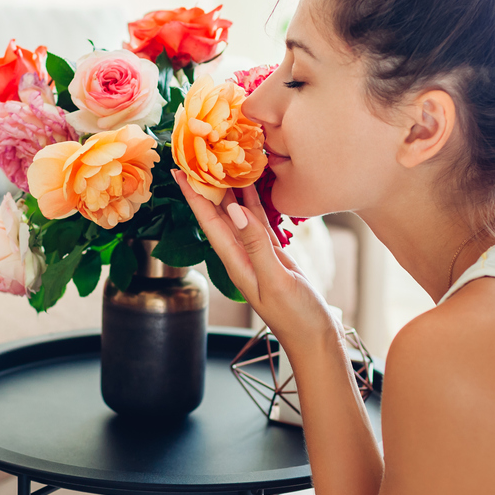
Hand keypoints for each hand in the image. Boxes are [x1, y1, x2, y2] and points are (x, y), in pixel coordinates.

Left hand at [171, 169, 337, 349]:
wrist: (315, 338)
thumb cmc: (296, 317)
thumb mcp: (276, 279)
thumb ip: (256, 244)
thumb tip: (233, 209)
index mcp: (236, 262)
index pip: (208, 222)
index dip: (193, 196)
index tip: (179, 171)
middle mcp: (241, 255)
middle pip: (218, 214)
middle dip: (206, 187)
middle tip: (197, 155)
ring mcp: (256, 255)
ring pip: (237, 215)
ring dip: (229, 190)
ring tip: (222, 162)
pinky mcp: (273, 255)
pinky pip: (257, 222)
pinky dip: (253, 202)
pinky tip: (252, 187)